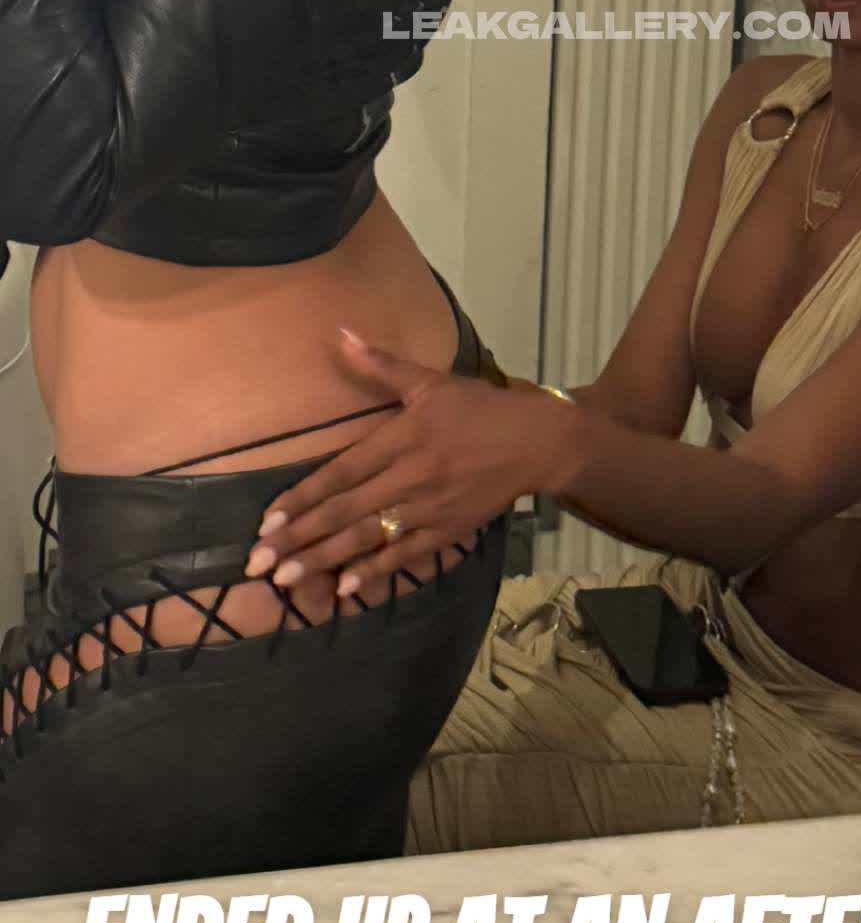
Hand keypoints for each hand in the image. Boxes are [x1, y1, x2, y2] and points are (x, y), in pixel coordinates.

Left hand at [243, 328, 565, 594]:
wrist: (538, 441)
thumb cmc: (479, 407)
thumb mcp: (431, 380)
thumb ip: (381, 363)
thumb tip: (340, 334)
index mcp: (403, 437)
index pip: (341, 473)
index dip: (302, 499)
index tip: (267, 522)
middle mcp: (411, 477)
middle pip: (346, 511)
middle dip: (300, 539)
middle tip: (259, 563)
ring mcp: (429, 508)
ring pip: (369, 537)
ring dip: (326, 560)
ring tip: (288, 579)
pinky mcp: (447, 530)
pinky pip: (406, 554)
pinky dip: (376, 570)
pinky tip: (346, 588)